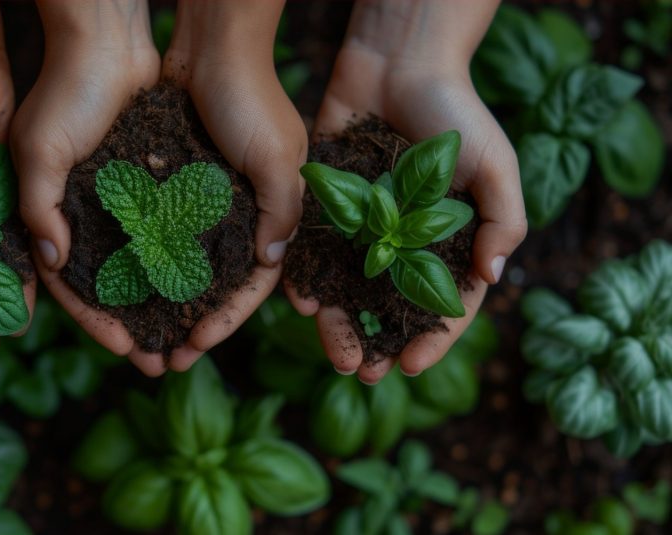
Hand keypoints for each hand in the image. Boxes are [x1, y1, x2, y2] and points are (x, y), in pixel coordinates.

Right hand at [10, 0, 165, 374]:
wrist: (107, 40)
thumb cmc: (64, 92)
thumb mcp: (38, 150)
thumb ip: (38, 207)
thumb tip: (52, 263)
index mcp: (54, 220)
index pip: (73, 289)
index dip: (96, 325)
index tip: (126, 351)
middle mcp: (88, 219)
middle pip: (115, 290)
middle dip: (138, 328)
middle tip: (165, 363)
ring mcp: (124, 204)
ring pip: (148, 269)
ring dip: (168, 305)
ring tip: (193, 337)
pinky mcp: (155, 184)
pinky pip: (173, 234)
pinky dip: (188, 262)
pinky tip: (210, 288)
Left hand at [157, 0, 306, 370]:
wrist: (211, 43)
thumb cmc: (251, 97)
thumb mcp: (280, 156)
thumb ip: (282, 210)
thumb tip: (268, 263)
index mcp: (273, 215)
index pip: (252, 286)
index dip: (225, 322)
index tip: (193, 348)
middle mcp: (239, 216)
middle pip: (213, 285)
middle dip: (188, 324)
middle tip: (160, 360)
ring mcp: (204, 202)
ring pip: (181, 268)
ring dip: (160, 303)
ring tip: (134, 334)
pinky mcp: (174, 184)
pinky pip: (156, 235)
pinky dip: (141, 263)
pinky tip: (118, 287)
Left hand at [287, 0, 526, 382]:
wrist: (398, 61)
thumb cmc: (456, 111)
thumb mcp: (495, 165)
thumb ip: (501, 220)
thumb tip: (491, 278)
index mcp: (446, 241)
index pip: (441, 304)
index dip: (429, 340)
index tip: (408, 367)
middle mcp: (402, 241)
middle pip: (386, 306)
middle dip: (373, 341)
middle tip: (358, 373)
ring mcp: (362, 226)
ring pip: (347, 287)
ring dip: (336, 320)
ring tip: (327, 345)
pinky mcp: (327, 205)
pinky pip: (314, 249)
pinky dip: (306, 275)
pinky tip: (299, 298)